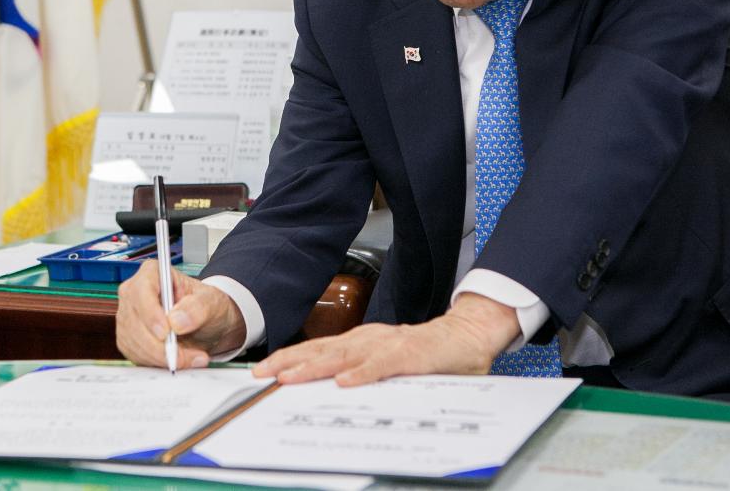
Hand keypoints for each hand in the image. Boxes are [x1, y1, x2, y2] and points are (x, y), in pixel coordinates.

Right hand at [116, 260, 247, 368]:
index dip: (150, 313)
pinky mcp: (129, 338)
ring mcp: (129, 316)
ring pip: (133, 341)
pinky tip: (175, 360)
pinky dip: (155, 362)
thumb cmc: (207, 306)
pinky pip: (134, 354)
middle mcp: (134, 293)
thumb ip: (198, 307)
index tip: (165, 332)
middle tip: (183, 357)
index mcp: (152, 273)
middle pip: (134, 320)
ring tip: (188, 359)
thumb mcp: (212, 302)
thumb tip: (177, 320)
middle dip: (158, 345)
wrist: (207, 324)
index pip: (141, 290)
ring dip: (160, 357)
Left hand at [252, 293, 520, 385]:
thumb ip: (363, 375)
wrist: (468, 336)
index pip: (318, 351)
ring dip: (315, 367)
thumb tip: (329, 393)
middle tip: (262, 375)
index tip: (263, 372)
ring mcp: (388, 345)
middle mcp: (369, 339)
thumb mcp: (387, 367)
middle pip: (322, 350)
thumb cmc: (429, 356)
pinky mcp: (411, 354)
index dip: (290, 360)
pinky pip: (383, 364)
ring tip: (290, 378)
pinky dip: (363, 372)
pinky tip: (346, 381)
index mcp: (362, 343)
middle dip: (289, 363)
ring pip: (345, 355)